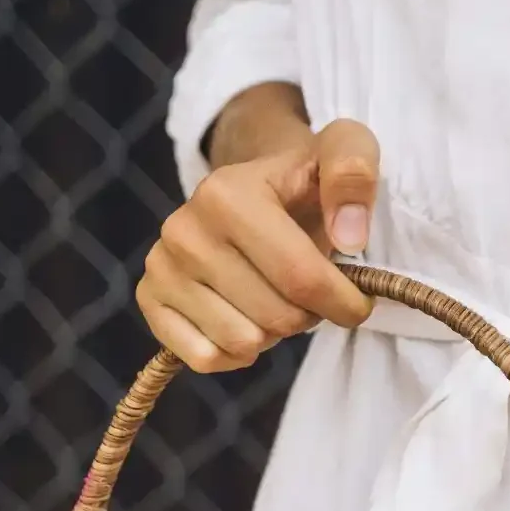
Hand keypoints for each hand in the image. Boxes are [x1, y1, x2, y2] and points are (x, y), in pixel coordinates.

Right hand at [137, 114, 378, 371]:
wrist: (256, 187)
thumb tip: (349, 237)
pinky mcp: (150, 297)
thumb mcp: (344, 151)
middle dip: (307, 315)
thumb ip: (354, 176)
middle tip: (308, 291)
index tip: (359, 303)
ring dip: (273, 333)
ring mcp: (161, 265)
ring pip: (242, 342)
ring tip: (275, 297)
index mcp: (228, 194)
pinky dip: (236, 353)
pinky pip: (205, 358)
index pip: (301, 278)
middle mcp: (183, 229)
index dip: (344, 304)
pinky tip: (247, 321)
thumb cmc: (306, 181)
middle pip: (276, 317)